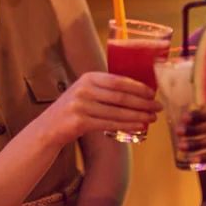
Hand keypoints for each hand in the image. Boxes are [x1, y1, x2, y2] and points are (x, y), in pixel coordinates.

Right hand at [42, 72, 162, 145]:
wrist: (48, 128)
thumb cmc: (73, 109)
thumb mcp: (86, 92)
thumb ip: (106, 89)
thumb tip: (139, 92)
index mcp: (88, 77)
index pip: (118, 80)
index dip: (138, 87)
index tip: (153, 93)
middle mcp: (84, 89)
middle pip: (120, 96)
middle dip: (142, 102)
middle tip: (157, 107)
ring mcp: (80, 105)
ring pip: (117, 112)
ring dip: (138, 116)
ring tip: (152, 118)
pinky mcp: (79, 122)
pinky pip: (109, 124)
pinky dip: (127, 125)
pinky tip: (139, 126)